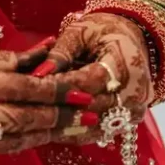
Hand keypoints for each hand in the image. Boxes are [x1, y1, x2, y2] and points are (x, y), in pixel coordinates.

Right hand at [0, 43, 100, 159]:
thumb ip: (2, 59)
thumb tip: (45, 55)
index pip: (14, 88)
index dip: (50, 92)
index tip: (78, 92)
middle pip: (18, 119)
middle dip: (57, 118)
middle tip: (89, 115)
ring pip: (11, 140)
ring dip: (47, 134)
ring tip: (77, 129)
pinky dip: (22, 142)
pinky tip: (43, 135)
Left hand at [18, 13, 154, 126]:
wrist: (131, 40)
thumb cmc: (102, 31)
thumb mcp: (80, 32)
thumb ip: (60, 53)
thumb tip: (38, 73)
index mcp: (125, 63)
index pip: (89, 81)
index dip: (61, 85)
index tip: (34, 85)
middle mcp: (135, 91)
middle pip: (93, 107)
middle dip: (60, 106)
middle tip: (29, 106)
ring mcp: (134, 110)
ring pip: (95, 126)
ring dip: (66, 125)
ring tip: (37, 120)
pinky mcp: (129, 120)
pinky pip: (100, 132)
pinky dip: (77, 131)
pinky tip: (54, 128)